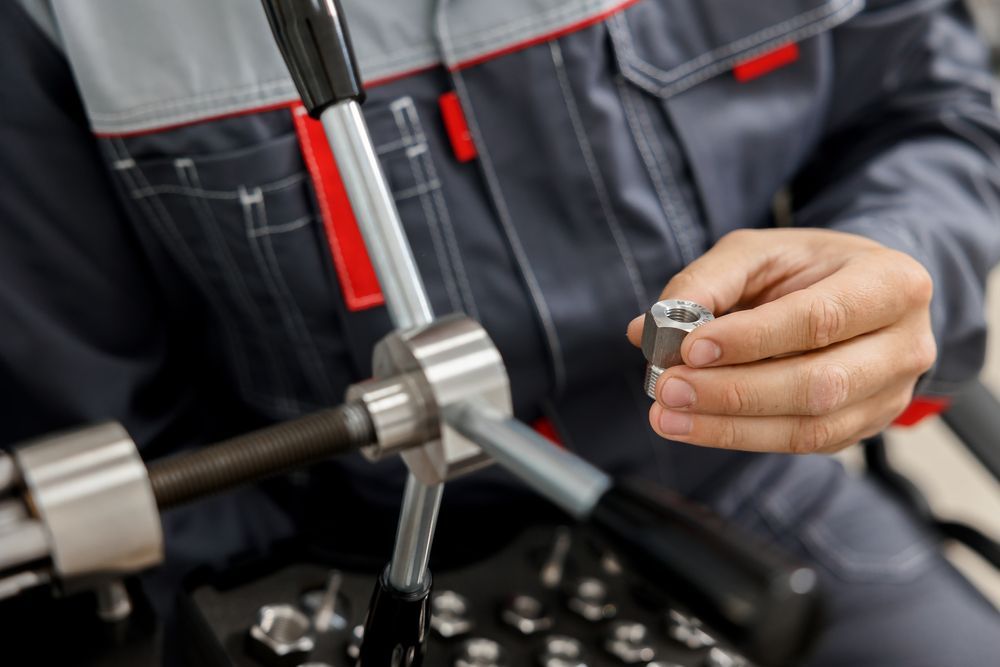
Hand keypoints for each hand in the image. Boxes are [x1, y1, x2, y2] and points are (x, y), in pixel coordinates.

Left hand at [627, 228, 935, 453]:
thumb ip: (706, 282)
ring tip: (668, 416)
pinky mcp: (862, 428)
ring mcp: (889, 395)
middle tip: (669, 387)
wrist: (855, 293)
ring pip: (810, 427)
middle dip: (735, 391)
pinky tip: (694, 425)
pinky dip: (740, 437)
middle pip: (819, 384)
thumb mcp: (759, 252)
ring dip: (730, 426)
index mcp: (891, 283)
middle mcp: (904, 346)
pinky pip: (800, 444)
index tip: (692, 348)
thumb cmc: (808, 267)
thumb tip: (646, 328)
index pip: (820, 319)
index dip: (753, 339)